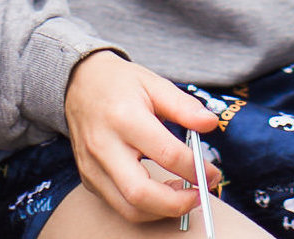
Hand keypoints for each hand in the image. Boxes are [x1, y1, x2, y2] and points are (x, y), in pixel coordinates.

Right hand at [63, 49, 219, 223]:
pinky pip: (118, 204)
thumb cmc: (120, 83)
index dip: (195, 169)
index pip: (166, 154)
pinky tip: (161, 192)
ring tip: (182, 194)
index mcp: (124, 118)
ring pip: (127, 208)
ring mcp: (92, 167)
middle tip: (199, 195)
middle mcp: (104, 147)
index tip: (213, 174)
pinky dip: (144, 207)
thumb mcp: (155, 83)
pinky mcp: (88, 179)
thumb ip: (184, 106)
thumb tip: (210, 123)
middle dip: (176, 203)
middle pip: (140, 193)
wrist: (80, 84)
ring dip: (161, 210)